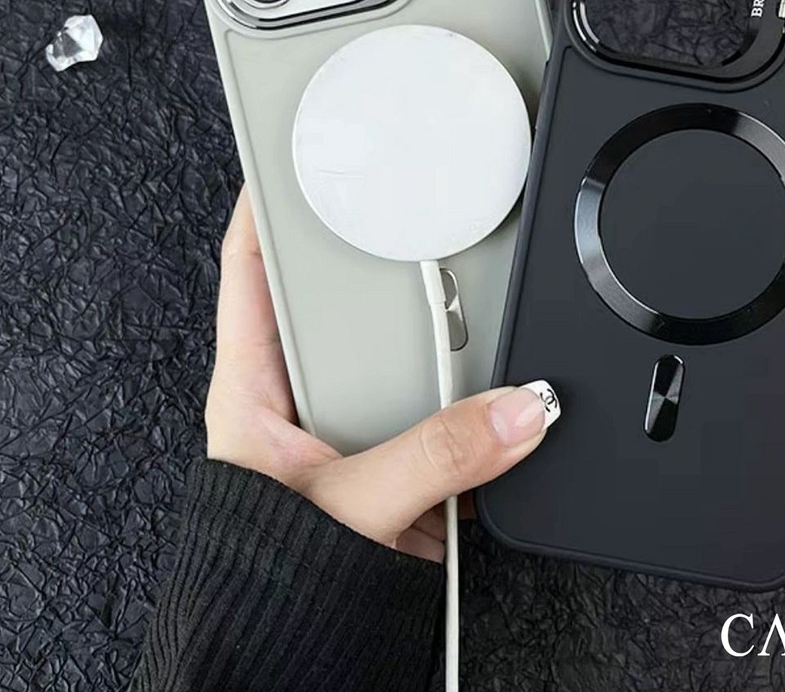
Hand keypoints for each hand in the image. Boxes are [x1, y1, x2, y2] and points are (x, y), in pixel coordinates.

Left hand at [205, 187, 555, 561]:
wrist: (296, 652)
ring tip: (475, 288)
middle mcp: (309, 394)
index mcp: (259, 386)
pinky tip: (499, 372)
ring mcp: (359, 423)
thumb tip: (518, 411)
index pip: (252, 269)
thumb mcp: (348, 504)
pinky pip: (444, 403)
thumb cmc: (271, 575)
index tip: (295, 155)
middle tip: (421, 210)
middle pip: (344, 295)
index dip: (266, 205)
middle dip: (384, 255)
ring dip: (442, 329)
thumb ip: (434, 458)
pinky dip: (475, 390)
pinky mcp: (401, 455)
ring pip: (404, 348)